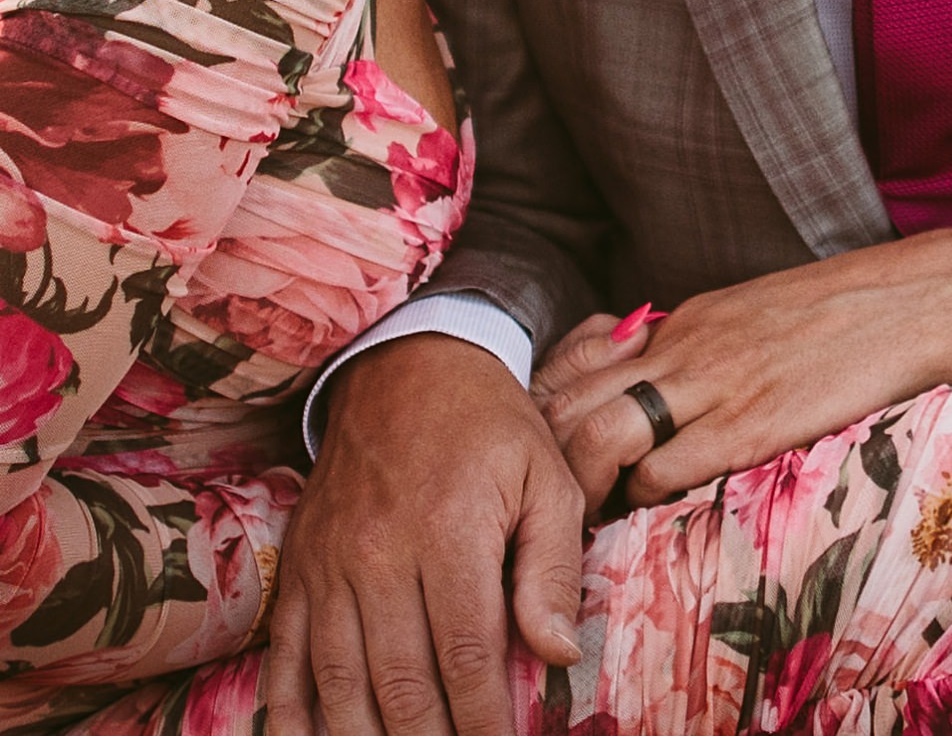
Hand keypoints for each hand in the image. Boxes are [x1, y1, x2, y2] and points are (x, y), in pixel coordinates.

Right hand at [265, 335, 584, 735]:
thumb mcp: (546, 476)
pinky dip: (293, 714)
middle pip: (402, 685)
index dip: (486, 724)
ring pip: (340, 683)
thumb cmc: (490, 426)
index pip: (468, 657)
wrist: (408, 363)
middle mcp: (380, 551)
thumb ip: (551, 567)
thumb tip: (556, 654)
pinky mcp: (298, 564)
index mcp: (449, 529)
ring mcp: (329, 561)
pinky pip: (285, 656)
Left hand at [534, 228, 951, 514]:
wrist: (915, 301)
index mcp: (681, 323)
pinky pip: (666, 467)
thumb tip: (659, 394)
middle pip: (568, 403)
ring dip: (582, 488)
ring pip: (600, 437)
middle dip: (544, 459)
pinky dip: (644, 498)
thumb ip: (699, 353)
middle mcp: (682, 348)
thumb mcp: (750, 319)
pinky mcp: (753, 424)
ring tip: (587, 523)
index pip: (574, 366)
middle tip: (548, 504)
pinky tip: (653, 515)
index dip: (546, 417)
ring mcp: (714, 384)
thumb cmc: (843, 316)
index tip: (545, 458)